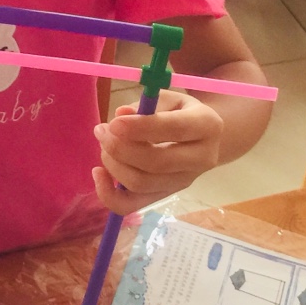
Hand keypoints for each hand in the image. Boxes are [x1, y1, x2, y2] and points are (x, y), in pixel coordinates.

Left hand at [92, 93, 223, 214]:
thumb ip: (147, 104)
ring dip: (113, 165)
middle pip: (156, 162)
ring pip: (141, 183)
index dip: (141, 127)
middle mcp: (202, 158)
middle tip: (102, 130)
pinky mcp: (165, 196)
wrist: (203, 140)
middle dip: (121, 148)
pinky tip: (98, 172)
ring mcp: (183, 182)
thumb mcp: (169, 99)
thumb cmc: (181, 113)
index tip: (114, 123)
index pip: (175, 129)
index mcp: (207, 126)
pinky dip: (108, 194)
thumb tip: (121, 114)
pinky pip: (131, 205)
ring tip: (103, 143)